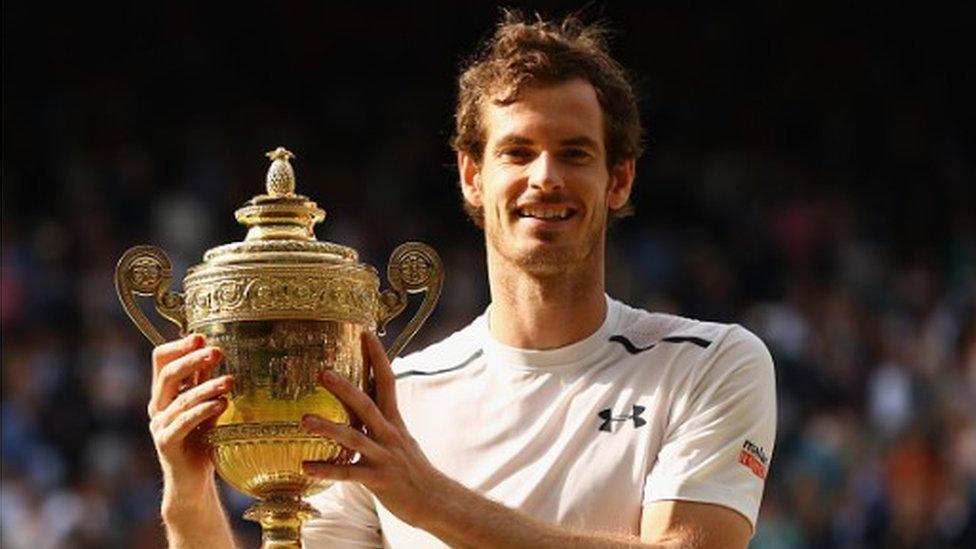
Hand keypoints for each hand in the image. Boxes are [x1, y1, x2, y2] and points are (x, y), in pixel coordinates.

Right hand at [148, 334, 233, 503]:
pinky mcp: (166, 444)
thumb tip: (215, 351)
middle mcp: (158, 406)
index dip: (178, 346)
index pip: (161, 360)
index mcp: (164, 393)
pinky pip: (183, 423)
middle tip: (217, 352)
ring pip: (181, 399)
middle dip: (193, 360)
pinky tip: (222, 404)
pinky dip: (203, 411)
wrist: (193, 481)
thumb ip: (206, 383)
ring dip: (207, 387)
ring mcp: (159, 425)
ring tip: (230, 381)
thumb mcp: (207, 405)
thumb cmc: (201, 440)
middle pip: (168, 375)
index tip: (201, 337)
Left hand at [301, 332, 448, 525]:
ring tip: (304, 420)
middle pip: (367, 404)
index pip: (387, 381)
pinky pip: (349, 474)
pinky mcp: (378, 479)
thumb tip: (368, 398)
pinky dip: (327, 470)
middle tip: (322, 371)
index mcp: (394, 420)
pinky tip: (305, 467)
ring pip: (355, 438)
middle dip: (345, 387)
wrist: (434, 499)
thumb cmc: (411, 468)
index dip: (377, 357)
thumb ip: (382, 419)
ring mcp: (384, 456)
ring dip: (328, 428)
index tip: (365, 333)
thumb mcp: (400, 437)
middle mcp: (390, 434)